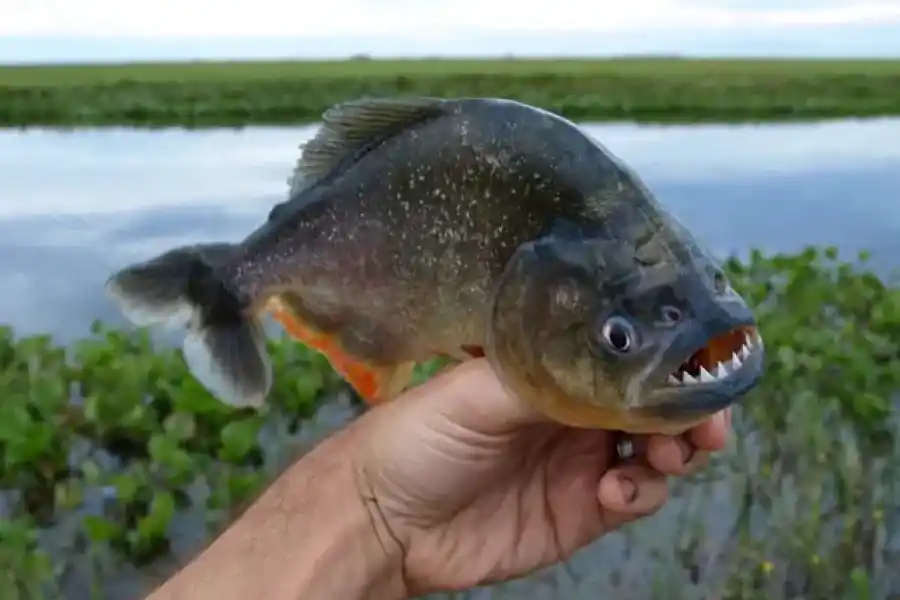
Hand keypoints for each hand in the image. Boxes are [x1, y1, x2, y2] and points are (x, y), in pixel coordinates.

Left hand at [351, 359, 730, 594]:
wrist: (386, 520)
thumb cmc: (417, 437)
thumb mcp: (476, 390)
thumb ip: (547, 374)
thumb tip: (616, 355)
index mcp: (551, 368)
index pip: (624, 354)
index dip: (667, 359)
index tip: (701, 365)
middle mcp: (574, 409)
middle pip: (654, 402)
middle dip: (690, 409)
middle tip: (705, 423)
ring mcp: (582, 459)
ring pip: (658, 449)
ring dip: (676, 450)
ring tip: (664, 455)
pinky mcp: (582, 509)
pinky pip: (636, 497)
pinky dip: (641, 491)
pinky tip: (614, 489)